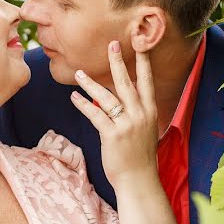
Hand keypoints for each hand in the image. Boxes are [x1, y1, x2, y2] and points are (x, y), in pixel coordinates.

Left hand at [70, 40, 158, 187]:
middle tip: (112, 44)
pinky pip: (95, 115)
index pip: (147, 81)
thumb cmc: (140, 157)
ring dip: (90, 84)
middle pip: (127, 83)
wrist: (139, 180)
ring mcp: (127, 124)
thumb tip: (121, 102)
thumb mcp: (145, 131)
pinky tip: (73, 97)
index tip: (141, 43)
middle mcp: (140, 114)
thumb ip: (136, 114)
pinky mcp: (113, 135)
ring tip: (78, 73)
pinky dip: (83, 105)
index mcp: (150, 111)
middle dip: (118, 62)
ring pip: (107, 97)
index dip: (143, 62)